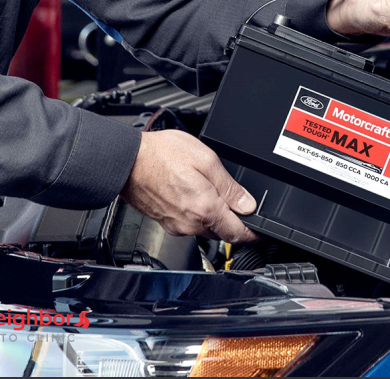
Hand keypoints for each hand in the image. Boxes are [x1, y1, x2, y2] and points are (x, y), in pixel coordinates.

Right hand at [121, 130, 258, 241]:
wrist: (126, 161)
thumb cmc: (161, 155)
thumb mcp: (206, 160)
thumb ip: (229, 186)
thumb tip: (247, 204)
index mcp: (205, 209)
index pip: (238, 233)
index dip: (254, 234)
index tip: (263, 231)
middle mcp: (190, 224)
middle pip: (223, 231)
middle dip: (234, 219)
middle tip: (238, 201)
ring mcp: (176, 225)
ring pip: (206, 227)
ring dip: (214, 215)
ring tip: (210, 189)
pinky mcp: (166, 222)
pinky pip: (190, 222)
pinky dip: (198, 212)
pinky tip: (192, 193)